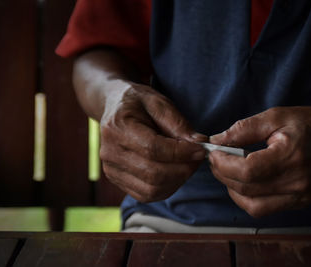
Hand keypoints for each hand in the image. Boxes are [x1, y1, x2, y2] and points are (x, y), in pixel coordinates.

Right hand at [100, 80, 206, 201]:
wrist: (114, 107)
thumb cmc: (138, 103)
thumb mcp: (159, 102)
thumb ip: (178, 124)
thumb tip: (199, 143)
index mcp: (118, 127)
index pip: (153, 149)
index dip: (182, 153)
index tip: (201, 149)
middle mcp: (110, 152)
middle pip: (153, 173)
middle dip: (183, 169)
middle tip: (198, 158)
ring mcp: (111, 170)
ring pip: (151, 189)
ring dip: (177, 180)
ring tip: (188, 164)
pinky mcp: (117, 181)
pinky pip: (147, 195)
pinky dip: (167, 188)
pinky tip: (176, 172)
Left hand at [209, 107, 310, 216]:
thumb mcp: (278, 116)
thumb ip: (245, 128)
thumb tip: (217, 140)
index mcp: (290, 157)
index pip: (246, 172)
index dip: (223, 164)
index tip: (213, 152)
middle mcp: (295, 183)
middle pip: (245, 189)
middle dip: (222, 174)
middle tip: (216, 158)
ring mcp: (298, 197)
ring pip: (252, 206)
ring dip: (232, 189)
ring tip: (227, 170)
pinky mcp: (299, 203)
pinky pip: (264, 209)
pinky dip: (247, 198)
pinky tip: (244, 181)